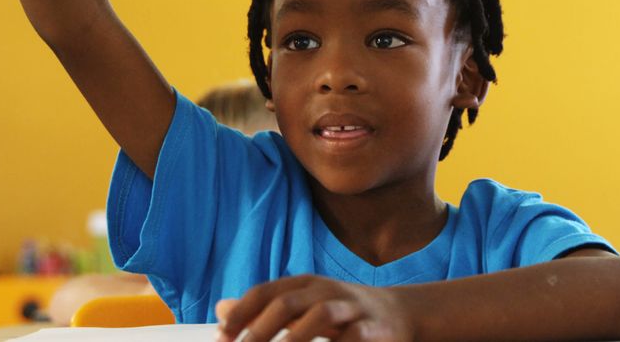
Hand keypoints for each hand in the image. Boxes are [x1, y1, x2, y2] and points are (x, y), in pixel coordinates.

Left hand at [215, 275, 412, 341]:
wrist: (399, 313)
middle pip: (288, 302)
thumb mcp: (303, 304)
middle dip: (261, 329)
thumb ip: (264, 308)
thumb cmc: (342, 312)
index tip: (222, 336)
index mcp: (306, 284)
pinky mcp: (373, 327)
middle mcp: (326, 290)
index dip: (242, 313)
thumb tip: (220, 310)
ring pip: (321, 314)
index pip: (266, 292)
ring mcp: (351, 307)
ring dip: (296, 337)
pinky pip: (354, 336)